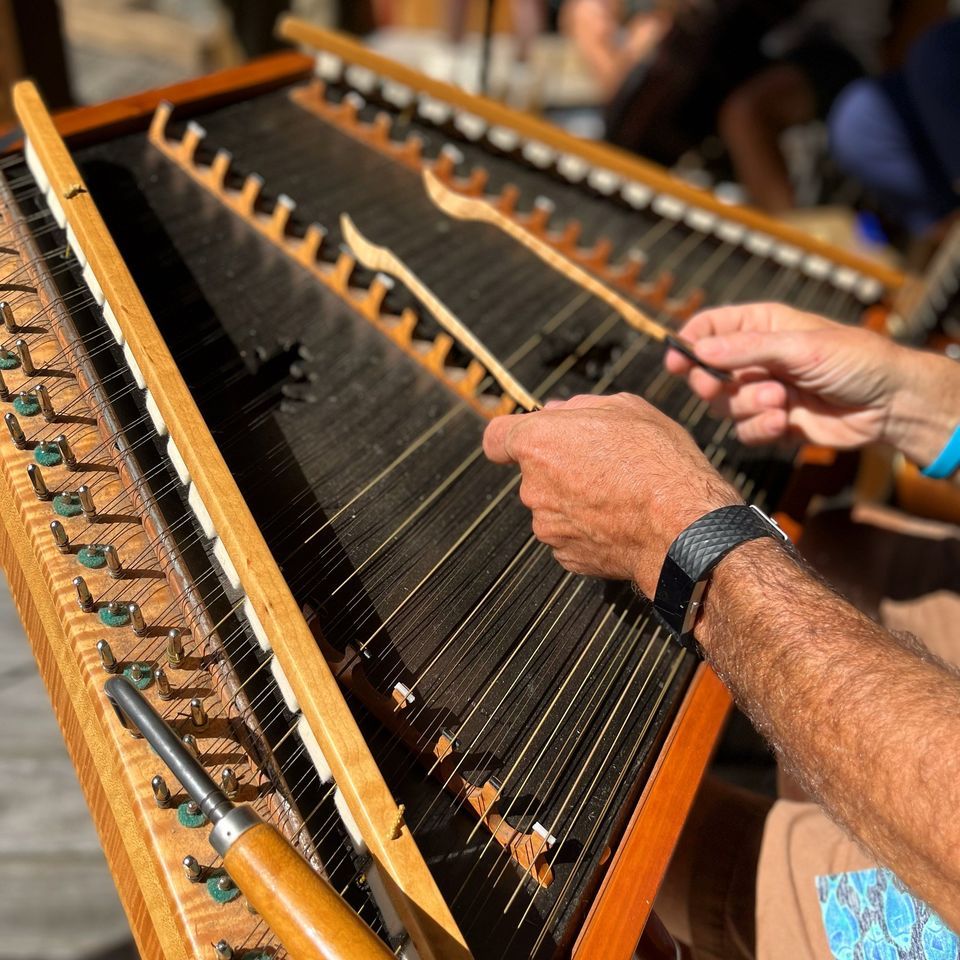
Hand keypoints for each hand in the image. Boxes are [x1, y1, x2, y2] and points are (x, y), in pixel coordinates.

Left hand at [482, 393, 739, 594]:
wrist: (682, 527)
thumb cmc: (658, 464)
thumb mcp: (628, 408)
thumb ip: (581, 406)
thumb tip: (559, 410)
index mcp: (537, 442)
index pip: (496, 438)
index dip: (512, 436)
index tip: (530, 440)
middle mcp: (533, 487)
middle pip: (533, 472)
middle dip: (559, 466)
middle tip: (603, 462)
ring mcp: (547, 526)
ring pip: (552, 506)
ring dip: (574, 499)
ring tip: (619, 493)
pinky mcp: (566, 557)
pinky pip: (569, 535)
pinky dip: (587, 529)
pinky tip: (619, 520)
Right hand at [666, 303, 959, 465]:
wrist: (891, 406)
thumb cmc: (856, 362)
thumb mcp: (801, 347)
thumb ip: (747, 349)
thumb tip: (699, 349)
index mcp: (762, 326)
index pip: (710, 327)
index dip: (689, 343)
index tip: (677, 360)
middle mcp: (757, 359)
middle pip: (706, 372)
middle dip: (714, 383)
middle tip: (724, 388)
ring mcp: (763, 392)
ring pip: (724, 406)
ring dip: (748, 407)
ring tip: (780, 402)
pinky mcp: (773, 424)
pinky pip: (744, 432)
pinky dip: (761, 429)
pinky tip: (786, 423)